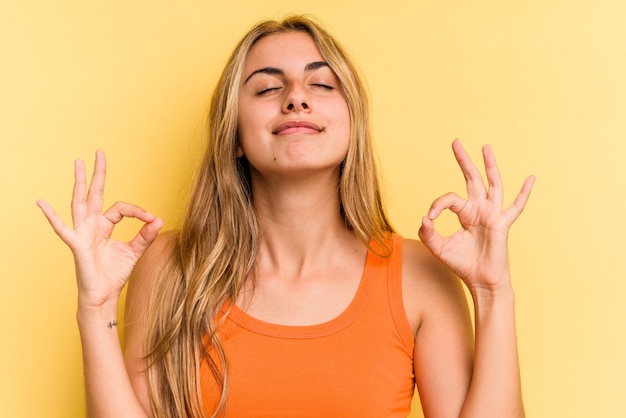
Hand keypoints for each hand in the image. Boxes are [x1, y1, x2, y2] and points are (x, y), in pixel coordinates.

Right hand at [37, 151, 162, 306]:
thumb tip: (159, 219)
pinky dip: (51, 216)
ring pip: (80, 202)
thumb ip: (146, 235)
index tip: (153, 219)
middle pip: (95, 194)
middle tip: (100, 152)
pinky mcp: (76, 244)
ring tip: (79, 163)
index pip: (122, 208)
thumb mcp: (135, 251)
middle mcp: (92, 225)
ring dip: (80, 183)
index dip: (139, 212)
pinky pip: (62, 229)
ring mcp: (82, 233)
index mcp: (105, 225)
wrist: (104, 295)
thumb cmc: (115, 274)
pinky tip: (41, 203)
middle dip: (98, 174)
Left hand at [418, 140, 533, 290]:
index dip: (436, 205)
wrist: (481, 281)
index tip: (429, 219)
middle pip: (472, 179)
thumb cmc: (462, 264)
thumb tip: (423, 218)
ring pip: (493, 184)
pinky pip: (516, 207)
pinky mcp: (502, 223)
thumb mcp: (438, 248)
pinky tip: (531, 178)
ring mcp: (492, 214)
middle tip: (455, 142)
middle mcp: (479, 209)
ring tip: (485, 147)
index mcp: (464, 213)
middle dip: (463, 160)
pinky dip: (524, 193)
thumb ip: (428, 234)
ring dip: (489, 165)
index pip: (449, 198)